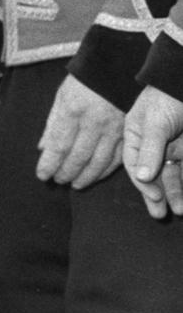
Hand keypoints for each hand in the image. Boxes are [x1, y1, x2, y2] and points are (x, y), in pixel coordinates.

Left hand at [37, 76, 125, 188]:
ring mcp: (114, 128)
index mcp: (73, 111)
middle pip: (78, 156)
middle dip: (66, 173)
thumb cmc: (84, 81)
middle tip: (57, 181)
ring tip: (74, 184)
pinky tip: (96, 176)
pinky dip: (105, 170)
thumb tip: (43, 149)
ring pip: (99, 161)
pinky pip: (118, 157)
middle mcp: (94, 122)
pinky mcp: (128, 132)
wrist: (116, 67)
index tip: (42, 175)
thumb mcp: (61, 97)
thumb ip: (52, 124)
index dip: (50, 164)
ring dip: (86, 176)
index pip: (59, 145)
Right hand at [126, 85, 182, 217]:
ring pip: (172, 176)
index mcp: (135, 136)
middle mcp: (152, 146)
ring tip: (180, 210)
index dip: (144, 183)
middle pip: (153, 175)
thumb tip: (140, 177)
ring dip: (176, 193)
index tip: (155, 196)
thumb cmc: (167, 98)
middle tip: (161, 214)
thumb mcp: (155, 122)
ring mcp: (172, 148)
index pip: (134, 165)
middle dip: (159, 195)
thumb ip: (149, 149)